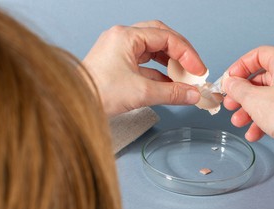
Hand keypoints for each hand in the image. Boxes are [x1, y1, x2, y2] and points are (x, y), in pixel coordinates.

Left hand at [83, 20, 205, 115]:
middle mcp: (122, 39)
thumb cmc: (96, 93)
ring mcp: (119, 51)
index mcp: (126, 37)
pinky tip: (169, 84)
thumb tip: (192, 94)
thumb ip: (171, 93)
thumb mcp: (141, 93)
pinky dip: (159, 73)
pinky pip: (144, 64)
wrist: (75, 106)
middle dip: (179, 54)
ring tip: (183, 78)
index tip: (198, 69)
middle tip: (193, 68)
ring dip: (170, 64)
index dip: (187, 53)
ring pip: (153, 51)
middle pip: (160, 38)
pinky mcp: (118, 64)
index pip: (166, 37)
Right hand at [222, 46, 273, 208]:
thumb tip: (230, 83)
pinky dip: (261, 121)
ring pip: (266, 98)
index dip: (240, 66)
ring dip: (248, 110)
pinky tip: (252, 133)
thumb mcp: (252, 98)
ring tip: (238, 121)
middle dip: (242, 94)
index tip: (230, 79)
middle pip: (261, 79)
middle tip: (230, 102)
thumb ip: (237, 88)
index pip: (259, 55)